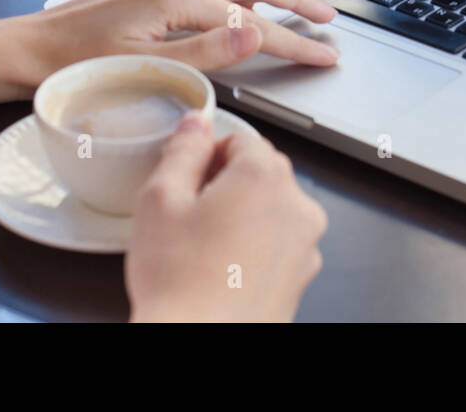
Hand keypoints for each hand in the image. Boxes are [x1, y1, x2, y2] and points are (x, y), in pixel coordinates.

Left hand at [23, 0, 339, 83]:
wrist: (24, 50)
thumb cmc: (75, 66)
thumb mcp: (146, 68)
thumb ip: (207, 52)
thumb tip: (256, 31)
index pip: (251, 22)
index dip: (293, 41)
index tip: (325, 54)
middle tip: (328, 18)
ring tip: (299, 9)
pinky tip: (244, 9)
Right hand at [127, 113, 326, 321]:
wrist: (200, 342)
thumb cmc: (179, 283)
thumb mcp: (160, 199)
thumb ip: (183, 149)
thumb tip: (197, 124)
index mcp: (265, 175)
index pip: (240, 139)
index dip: (207, 157)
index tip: (187, 182)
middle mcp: (296, 205)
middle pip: (260, 172)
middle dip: (225, 185)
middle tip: (188, 217)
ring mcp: (305, 243)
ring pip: (270, 210)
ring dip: (242, 217)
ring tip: (203, 249)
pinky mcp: (303, 276)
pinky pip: (277, 244)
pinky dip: (254, 249)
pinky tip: (221, 270)